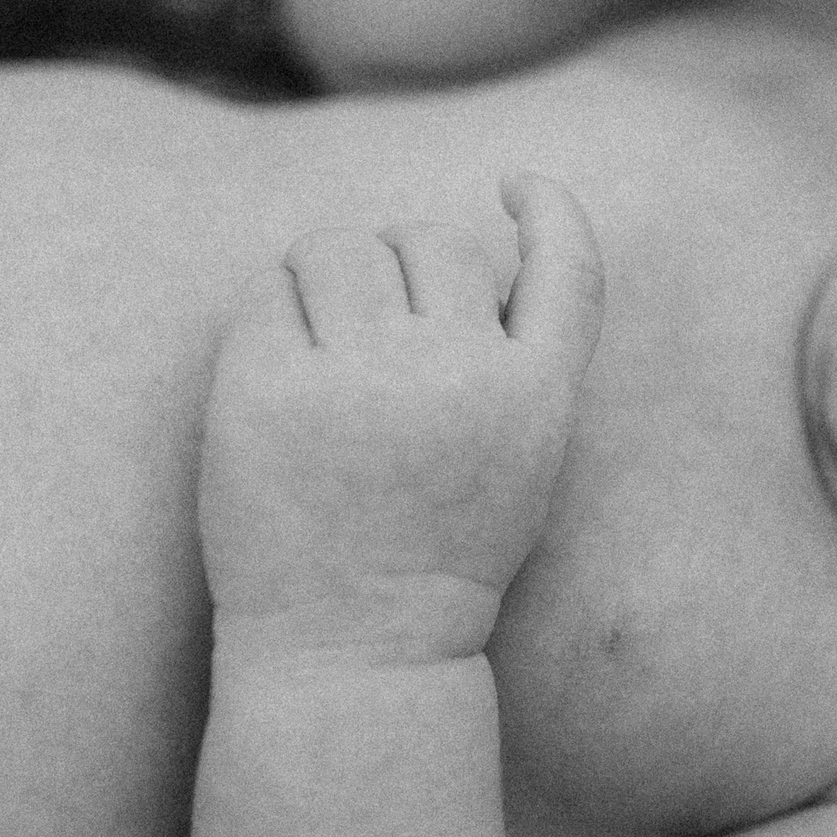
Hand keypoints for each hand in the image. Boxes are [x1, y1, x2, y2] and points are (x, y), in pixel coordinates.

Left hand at [198, 172, 601, 664]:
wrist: (355, 650)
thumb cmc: (437, 551)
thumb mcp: (520, 460)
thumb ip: (510, 361)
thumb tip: (449, 249)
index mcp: (535, 395)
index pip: (567, 265)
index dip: (548, 209)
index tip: (514, 186)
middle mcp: (457, 374)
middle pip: (430, 240)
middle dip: (401, 268)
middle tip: (376, 339)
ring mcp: (360, 380)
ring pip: (342, 246)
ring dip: (329, 278)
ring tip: (324, 350)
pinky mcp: (268, 390)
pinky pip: (269, 292)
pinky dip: (273, 319)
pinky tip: (281, 379)